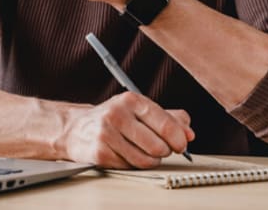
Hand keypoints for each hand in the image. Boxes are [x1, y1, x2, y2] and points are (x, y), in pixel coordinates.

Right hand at [58, 91, 193, 168]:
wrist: (77, 129)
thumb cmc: (115, 118)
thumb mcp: (141, 110)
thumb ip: (169, 118)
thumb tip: (189, 133)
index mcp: (131, 100)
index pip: (164, 122)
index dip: (178, 138)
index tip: (183, 144)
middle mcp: (117, 114)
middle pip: (157, 145)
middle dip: (165, 151)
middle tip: (162, 148)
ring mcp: (106, 134)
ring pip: (145, 160)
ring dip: (152, 160)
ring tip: (147, 153)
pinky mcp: (100, 153)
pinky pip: (130, 167)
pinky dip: (134, 165)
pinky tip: (129, 155)